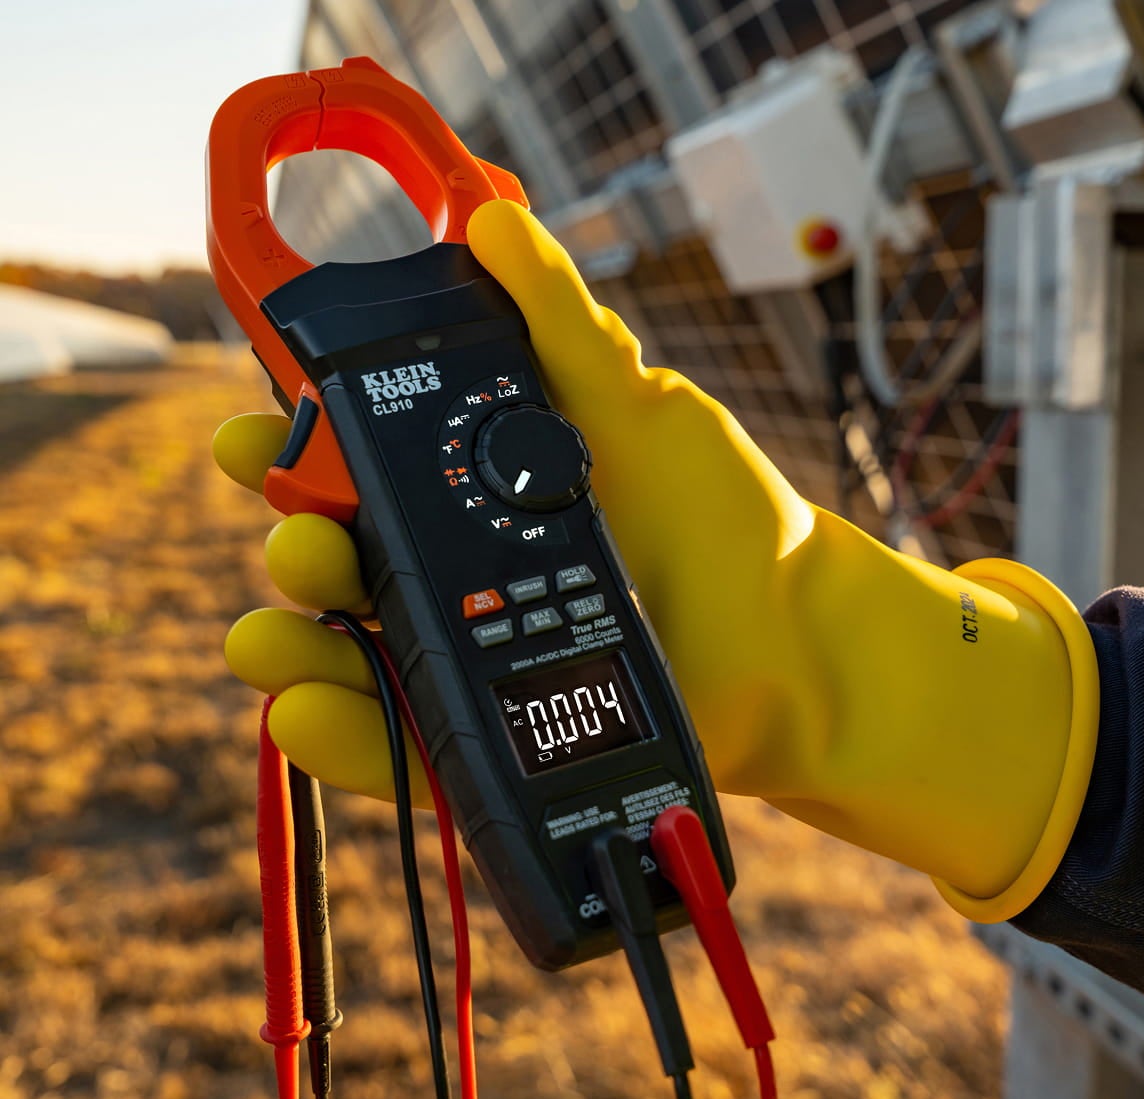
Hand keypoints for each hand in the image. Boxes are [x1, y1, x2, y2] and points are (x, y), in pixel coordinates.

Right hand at [215, 200, 1098, 920]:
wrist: (793, 644)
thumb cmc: (728, 523)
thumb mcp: (640, 410)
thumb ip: (562, 328)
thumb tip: (492, 222)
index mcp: (477, 488)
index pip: (360, 464)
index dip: (297, 445)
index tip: (264, 432)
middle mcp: (459, 570)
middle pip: (342, 558)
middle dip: (297, 543)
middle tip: (306, 535)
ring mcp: (469, 657)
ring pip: (350, 652)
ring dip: (289, 642)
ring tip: (270, 637)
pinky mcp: (488, 736)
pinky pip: (398, 745)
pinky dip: (342, 733)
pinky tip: (304, 711)